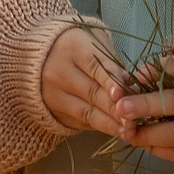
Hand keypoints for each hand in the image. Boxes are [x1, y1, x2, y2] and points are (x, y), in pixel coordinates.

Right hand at [40, 21, 124, 135]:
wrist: (39, 55)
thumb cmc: (78, 46)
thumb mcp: (94, 42)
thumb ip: (111, 62)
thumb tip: (130, 85)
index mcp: (72, 48)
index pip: (95, 67)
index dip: (110, 82)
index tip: (122, 95)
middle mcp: (58, 72)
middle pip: (91, 93)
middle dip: (115, 108)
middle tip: (134, 120)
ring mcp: (53, 94)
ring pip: (85, 112)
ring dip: (108, 123)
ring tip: (127, 131)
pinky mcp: (53, 111)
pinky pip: (79, 122)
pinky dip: (98, 127)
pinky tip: (114, 130)